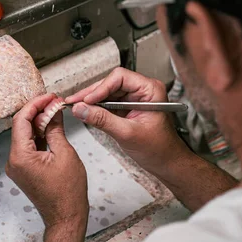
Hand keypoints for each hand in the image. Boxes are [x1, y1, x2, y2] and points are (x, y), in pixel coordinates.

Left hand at [6, 94, 87, 227]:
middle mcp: (14, 161)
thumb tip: (53, 111)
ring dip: (38, 123)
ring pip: (25, 135)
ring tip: (55, 112)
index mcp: (21, 156)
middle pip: (21, 126)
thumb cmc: (67, 193)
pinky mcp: (23, 169)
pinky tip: (51, 127)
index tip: (49, 97)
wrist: (66, 217)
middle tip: (54, 102)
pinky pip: (28, 146)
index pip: (21, 120)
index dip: (35, 104)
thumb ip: (55, 129)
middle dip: (37, 111)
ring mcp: (17, 166)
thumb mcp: (65, 154)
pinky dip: (39, 135)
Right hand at [65, 68, 191, 173]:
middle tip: (74, 102)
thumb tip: (81, 109)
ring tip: (75, 107)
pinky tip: (85, 112)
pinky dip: (96, 108)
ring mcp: (134, 99)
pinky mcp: (127, 109)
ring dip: (91, 100)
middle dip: (91, 93)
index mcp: (150, 90)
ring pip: (107, 93)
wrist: (166, 163)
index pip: (120, 77)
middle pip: (110, 83)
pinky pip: (108, 104)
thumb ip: (102, 120)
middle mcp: (142, 91)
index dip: (101, 88)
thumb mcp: (128, 134)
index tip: (87, 100)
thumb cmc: (159, 149)